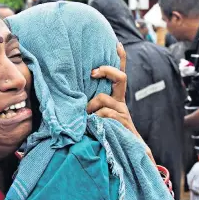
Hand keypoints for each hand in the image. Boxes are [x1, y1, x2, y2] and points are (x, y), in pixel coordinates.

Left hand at [87, 43, 154, 162]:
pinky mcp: (122, 124)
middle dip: (106, 71)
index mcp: (115, 99)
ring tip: (85, 118)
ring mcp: (123, 112)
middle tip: (92, 72)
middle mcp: (121, 102)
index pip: (120, 75)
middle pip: (120, 78)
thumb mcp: (96, 118)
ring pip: (104, 99)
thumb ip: (89, 108)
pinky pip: (105, 115)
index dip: (120, 58)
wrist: (129, 156)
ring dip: (91, 106)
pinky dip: (95, 119)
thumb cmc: (106, 135)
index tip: (116, 43)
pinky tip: (92, 127)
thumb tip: (70, 100)